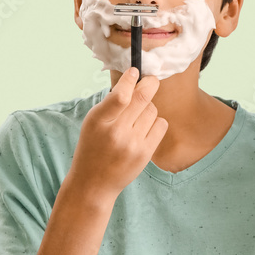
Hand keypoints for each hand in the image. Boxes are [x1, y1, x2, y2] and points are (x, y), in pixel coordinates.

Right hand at [65, 67, 167, 200]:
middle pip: (143, 97)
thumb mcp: (93, 122)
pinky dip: (155, 122)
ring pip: (153, 109)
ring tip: (136, 119)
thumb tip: (135, 78)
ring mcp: (132, 144)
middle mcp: (116, 132)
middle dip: (149, 84)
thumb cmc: (93, 146)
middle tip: (149, 81)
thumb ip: (112, 103)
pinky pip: (161, 124)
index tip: (135, 71)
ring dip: (148, 108)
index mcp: (98, 121)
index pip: (121, 95)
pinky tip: (144, 129)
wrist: (93, 183)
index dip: (130, 79)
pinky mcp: (145, 153)